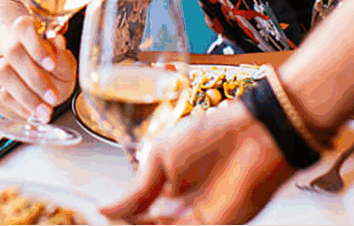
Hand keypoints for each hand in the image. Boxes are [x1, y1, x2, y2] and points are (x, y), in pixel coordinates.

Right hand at [0, 0, 76, 122]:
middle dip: (35, 78)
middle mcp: (5, 43)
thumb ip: (60, 54)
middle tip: (54, 97)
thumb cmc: (45, 63)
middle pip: (12, 51)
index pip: (24, 28)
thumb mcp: (60, 58)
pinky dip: (19, 107)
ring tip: (45, 110)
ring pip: (2, 73)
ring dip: (26, 96)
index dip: (37, 46)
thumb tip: (58, 42)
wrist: (20, 69)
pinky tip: (34, 114)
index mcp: (22, 30)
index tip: (52, 64)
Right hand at [102, 101, 292, 224]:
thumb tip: (104, 208)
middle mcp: (178, 206)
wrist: (253, 138)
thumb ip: (135, 191)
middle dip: (127, 224)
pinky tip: (146, 225)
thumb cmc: (211, 136)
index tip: (99, 217)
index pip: (134, 212)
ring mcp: (194, 219)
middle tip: (110, 222)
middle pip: (146, 225)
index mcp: (164, 186)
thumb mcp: (159, 158)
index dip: (118, 216)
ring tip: (123, 223)